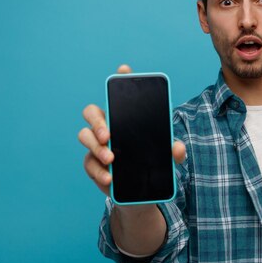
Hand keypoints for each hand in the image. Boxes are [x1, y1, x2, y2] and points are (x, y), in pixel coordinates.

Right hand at [78, 64, 185, 196]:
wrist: (142, 192)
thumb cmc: (152, 164)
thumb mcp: (168, 158)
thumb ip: (175, 152)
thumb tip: (177, 147)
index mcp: (125, 118)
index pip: (121, 94)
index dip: (122, 79)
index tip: (124, 70)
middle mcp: (107, 127)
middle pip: (92, 112)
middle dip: (96, 121)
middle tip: (107, 134)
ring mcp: (97, 145)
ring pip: (84, 136)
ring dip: (96, 147)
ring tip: (111, 160)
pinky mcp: (93, 164)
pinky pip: (88, 163)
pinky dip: (98, 171)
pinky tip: (108, 178)